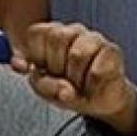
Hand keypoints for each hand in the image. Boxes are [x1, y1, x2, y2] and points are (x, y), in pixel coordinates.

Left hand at [11, 22, 136, 133]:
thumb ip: (33, 78)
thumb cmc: (70, 90)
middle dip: (56, 67)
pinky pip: (96, 71)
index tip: (42, 70)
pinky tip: (93, 87)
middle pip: (56, 37)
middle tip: (62, 80)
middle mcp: (73, 32)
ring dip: (75, 79)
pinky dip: (91, 87)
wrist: (100, 103)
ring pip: (77, 55)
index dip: (36, 55)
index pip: (37, 32)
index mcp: (52, 36)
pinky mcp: (112, 51)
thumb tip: (24, 68)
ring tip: (79, 85)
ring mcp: (94, 38)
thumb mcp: (46, 89)